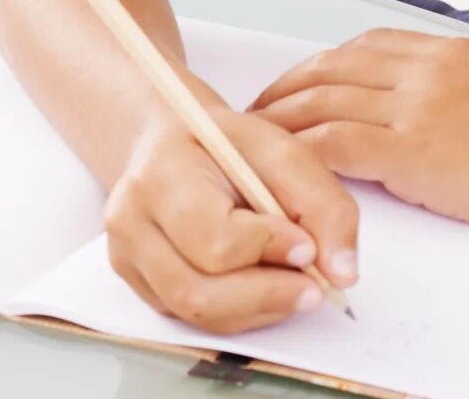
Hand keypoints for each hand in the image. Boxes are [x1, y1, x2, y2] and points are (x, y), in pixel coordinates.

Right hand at [102, 101, 360, 334]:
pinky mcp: (136, 283)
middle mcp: (130, 218)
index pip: (214, 237)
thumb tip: (342, 274)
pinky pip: (191, 320)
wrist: (174, 147)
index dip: (268, 250)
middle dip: (268, 295)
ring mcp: (126, 256)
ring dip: (258, 309)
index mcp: (161, 171)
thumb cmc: (227, 148)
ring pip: (196, 313)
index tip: (306, 246)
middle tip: (313, 287)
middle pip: (199, 291)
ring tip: (293, 287)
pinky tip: (261, 286)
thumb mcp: (284, 152)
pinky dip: (239, 313)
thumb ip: (323, 205)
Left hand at [250, 28, 468, 237]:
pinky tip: (285, 164)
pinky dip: (302, 151)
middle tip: (258, 106)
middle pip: (331, 68)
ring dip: (280, 119)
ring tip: (253, 139)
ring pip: (322, 102)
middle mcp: (422, 70)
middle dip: (287, 86)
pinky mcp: (408, 152)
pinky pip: (335, 144)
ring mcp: (412, 108)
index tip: (302, 80)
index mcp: (447, 50)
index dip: (324, 64)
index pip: (365, 46)